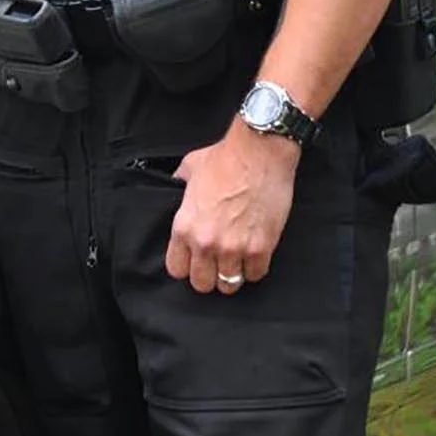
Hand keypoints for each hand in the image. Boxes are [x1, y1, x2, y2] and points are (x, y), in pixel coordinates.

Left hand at [165, 122, 299, 294]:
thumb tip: (175, 184)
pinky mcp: (261, 248)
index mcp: (185, 226)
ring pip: (229, 284)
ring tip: (237, 258)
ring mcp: (234, 248)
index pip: (176, 268)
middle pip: (202, 283)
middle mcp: (207, 242)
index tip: (194, 259)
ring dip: (233, 273)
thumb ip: (179, 182)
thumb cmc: (226, 157)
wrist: (259, 151)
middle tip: (217, 261)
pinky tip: (254, 253)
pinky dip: (255, 267)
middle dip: (209, 274)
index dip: (186, 265)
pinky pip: (255, 275)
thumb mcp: (190, 167)